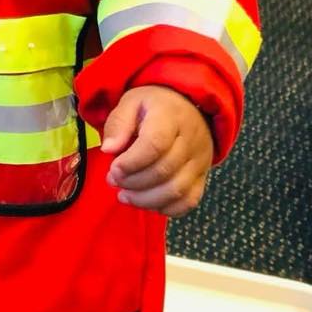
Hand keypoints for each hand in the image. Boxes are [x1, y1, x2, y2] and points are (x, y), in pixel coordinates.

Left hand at [101, 85, 212, 216]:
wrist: (187, 106)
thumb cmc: (153, 107)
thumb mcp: (131, 103)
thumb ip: (118, 124)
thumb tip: (108, 150)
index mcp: (170, 117)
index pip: (155, 144)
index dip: (131, 162)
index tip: (114, 169)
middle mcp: (191, 139)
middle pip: (164, 171)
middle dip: (133, 182)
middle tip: (113, 180)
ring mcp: (200, 160)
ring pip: (177, 190)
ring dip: (145, 199)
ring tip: (124, 195)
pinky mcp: (203, 176)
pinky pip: (189, 201)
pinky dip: (167, 208)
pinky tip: (147, 202)